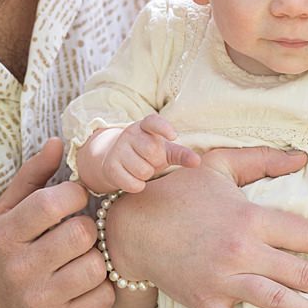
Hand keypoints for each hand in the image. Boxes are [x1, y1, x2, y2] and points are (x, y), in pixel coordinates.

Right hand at [0, 139, 113, 307]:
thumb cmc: (6, 255)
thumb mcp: (6, 214)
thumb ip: (32, 176)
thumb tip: (60, 141)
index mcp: (5, 235)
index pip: (52, 203)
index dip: (76, 195)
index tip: (77, 200)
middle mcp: (19, 268)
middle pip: (81, 235)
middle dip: (88, 231)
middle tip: (80, 235)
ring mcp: (39, 300)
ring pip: (96, 266)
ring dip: (98, 261)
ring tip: (82, 260)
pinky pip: (104, 297)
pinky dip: (103, 290)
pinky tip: (86, 286)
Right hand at [77, 115, 203, 194]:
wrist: (116, 161)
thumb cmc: (148, 154)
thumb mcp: (166, 151)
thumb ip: (182, 154)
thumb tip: (197, 161)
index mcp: (145, 126)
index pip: (153, 121)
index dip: (163, 127)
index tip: (174, 136)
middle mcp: (129, 134)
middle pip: (152, 152)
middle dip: (156, 162)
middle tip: (151, 161)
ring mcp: (117, 149)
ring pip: (142, 170)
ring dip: (146, 175)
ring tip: (141, 168)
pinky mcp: (110, 166)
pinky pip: (131, 183)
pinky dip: (137, 185)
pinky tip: (133, 178)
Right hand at [101, 154, 307, 307]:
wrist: (129, 224)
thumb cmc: (177, 190)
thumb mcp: (219, 164)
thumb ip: (263, 160)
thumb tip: (304, 157)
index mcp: (250, 216)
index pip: (307, 234)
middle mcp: (241, 251)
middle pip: (299, 271)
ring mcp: (221, 280)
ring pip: (276, 301)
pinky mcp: (203, 302)